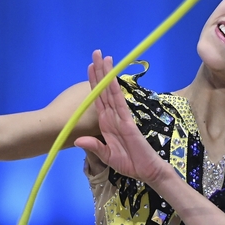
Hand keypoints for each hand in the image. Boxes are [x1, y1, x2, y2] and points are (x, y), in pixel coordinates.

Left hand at [74, 50, 171, 185]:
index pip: (98, 99)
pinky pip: (119, 102)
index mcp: (107, 123)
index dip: (94, 83)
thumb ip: (94, 147)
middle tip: (96, 52)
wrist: (147, 172)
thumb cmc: (130, 164)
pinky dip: (113, 89)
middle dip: (100, 71)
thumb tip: (77, 140)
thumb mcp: (107, 157)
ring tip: (103, 57)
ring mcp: (120, 117)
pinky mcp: (127, 121)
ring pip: (111, 92)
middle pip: (104, 90)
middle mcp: (113, 116)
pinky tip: (111, 77)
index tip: (89, 67)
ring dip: (106, 74)